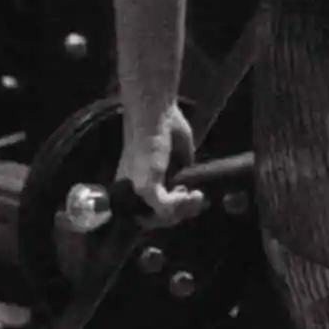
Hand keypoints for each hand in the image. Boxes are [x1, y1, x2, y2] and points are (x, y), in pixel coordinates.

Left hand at [117, 106, 203, 224]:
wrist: (156, 110)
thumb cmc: (165, 123)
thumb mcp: (178, 151)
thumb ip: (180, 169)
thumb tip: (188, 184)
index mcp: (137, 179)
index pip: (151, 208)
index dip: (173, 207)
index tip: (189, 192)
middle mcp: (132, 188)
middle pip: (155, 218)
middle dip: (181, 212)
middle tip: (197, 197)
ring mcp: (136, 189)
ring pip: (159, 217)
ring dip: (183, 209)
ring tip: (197, 195)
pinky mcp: (145, 187)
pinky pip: (164, 208)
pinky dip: (181, 204)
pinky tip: (191, 193)